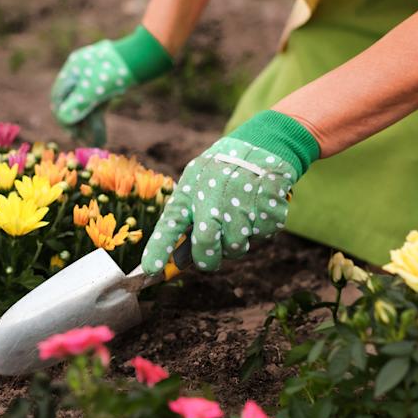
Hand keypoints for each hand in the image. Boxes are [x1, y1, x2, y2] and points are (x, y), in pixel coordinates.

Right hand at [50, 26, 171, 144]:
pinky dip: (98, 119)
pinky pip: (97, 104)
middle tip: (83, 142)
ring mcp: (94, 77)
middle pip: (72, 102)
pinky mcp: (106, 83)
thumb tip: (63, 119)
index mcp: (72, 69)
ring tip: (96, 143)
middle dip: (78, 124)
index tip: (71, 134)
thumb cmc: (115, 71)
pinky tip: (101, 138)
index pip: (59, 97)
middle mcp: (80, 72)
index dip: (63, 117)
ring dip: (89, 125)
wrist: (143, 56)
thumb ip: (77, 105)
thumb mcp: (94, 90)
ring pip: (86, 105)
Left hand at [141, 111, 319, 273]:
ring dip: (237, 243)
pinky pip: (262, 235)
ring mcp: (241, 203)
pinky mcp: (266, 207)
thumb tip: (180, 260)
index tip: (151, 271)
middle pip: (205, 244)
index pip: (169, 225)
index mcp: (189, 192)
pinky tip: (255, 208)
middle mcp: (212, 198)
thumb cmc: (219, 173)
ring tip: (238, 220)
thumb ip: (187, 219)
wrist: (260, 146)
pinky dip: (259, 229)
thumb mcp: (195, 185)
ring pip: (236, 247)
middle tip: (210, 260)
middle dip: (207, 260)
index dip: (159, 249)